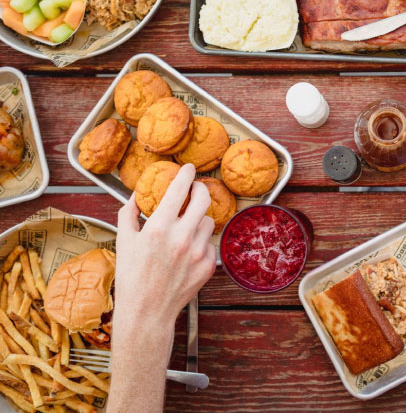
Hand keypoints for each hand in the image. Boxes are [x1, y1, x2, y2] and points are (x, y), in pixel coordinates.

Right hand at [114, 164, 215, 328]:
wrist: (147, 311)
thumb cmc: (132, 276)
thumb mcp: (123, 241)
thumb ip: (129, 213)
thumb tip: (137, 194)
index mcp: (159, 228)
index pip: (179, 190)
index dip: (185, 174)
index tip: (188, 168)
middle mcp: (181, 238)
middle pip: (203, 199)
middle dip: (200, 189)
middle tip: (195, 189)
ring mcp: (198, 252)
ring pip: (207, 221)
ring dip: (198, 219)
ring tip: (185, 227)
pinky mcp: (208, 265)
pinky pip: (209, 243)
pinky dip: (200, 242)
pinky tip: (186, 251)